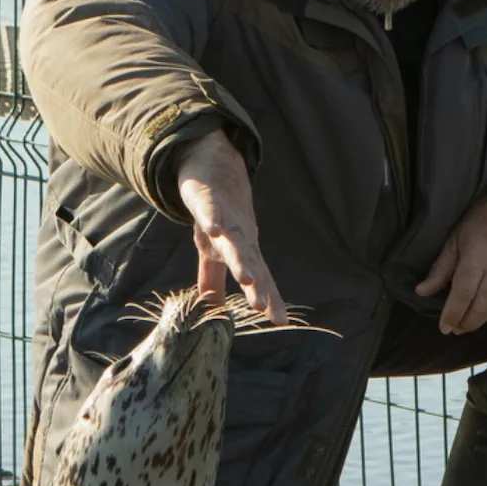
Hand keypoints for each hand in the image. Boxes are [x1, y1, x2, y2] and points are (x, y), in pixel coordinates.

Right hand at [176, 130, 287, 324]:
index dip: (269, 298)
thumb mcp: (213, 249)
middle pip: (250, 263)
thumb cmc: (218, 211)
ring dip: (240, 260)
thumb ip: (213, 279)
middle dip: (258, 286)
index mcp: (243, 249)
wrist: (213, 164)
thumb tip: (211, 309)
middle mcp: (239, 235)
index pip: (260, 278)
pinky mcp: (207, 199)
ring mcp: (225, 216)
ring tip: (247, 279)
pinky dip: (213, 219)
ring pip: (233, 240)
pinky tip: (214, 230)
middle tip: (263, 306)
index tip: (279, 321)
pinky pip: (210, 210)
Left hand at [416, 190, 486, 334]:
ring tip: (472, 321)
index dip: (452, 314)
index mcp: (477, 259)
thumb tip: (420, 292)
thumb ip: (440, 270)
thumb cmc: (478, 224)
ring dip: (485, 321)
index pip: (463, 295)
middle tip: (456, 328)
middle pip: (483, 307)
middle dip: (467, 323)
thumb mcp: (453, 243)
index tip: (444, 328)